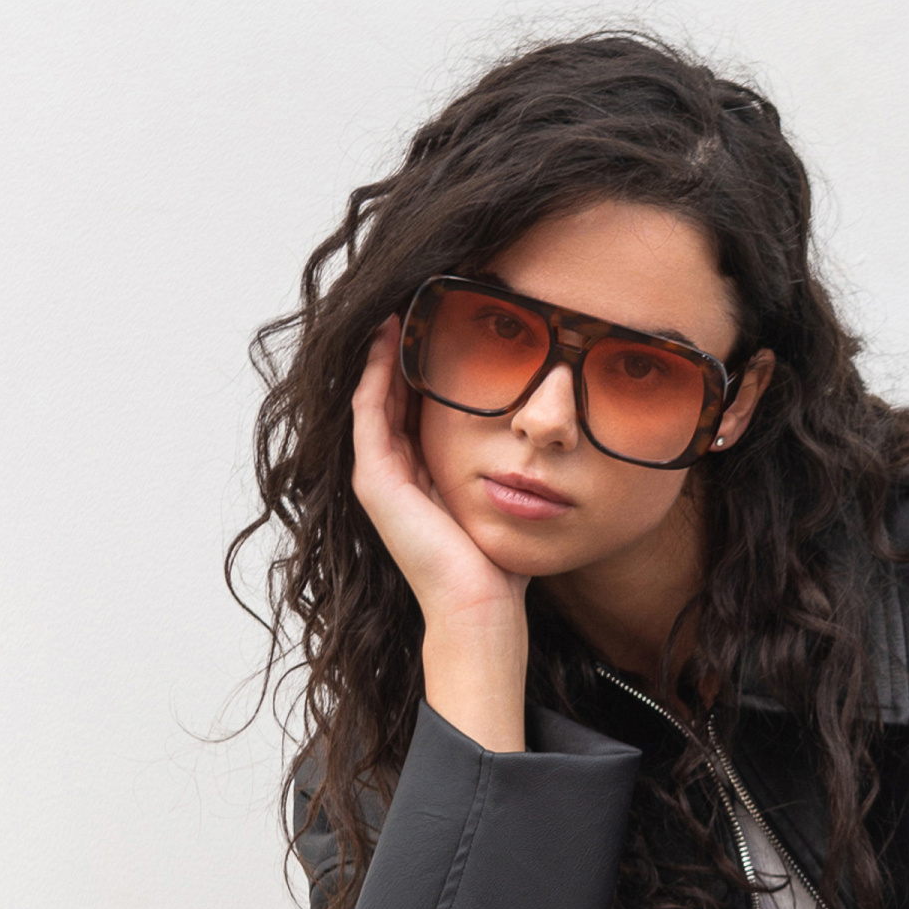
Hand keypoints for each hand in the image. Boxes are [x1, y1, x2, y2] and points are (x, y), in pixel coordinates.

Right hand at [351, 316, 528, 750]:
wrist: (481, 608)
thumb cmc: (499, 566)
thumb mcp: (501, 499)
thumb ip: (504, 466)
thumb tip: (538, 432)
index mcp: (416, 477)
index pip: (411, 406)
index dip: (419, 364)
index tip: (440, 324)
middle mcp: (390, 474)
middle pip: (388, 394)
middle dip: (399, 348)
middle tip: (413, 300)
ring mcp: (376, 476)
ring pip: (373, 394)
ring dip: (382, 349)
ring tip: (397, 305)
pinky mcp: (374, 479)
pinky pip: (370, 408)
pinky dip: (378, 370)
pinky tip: (392, 335)